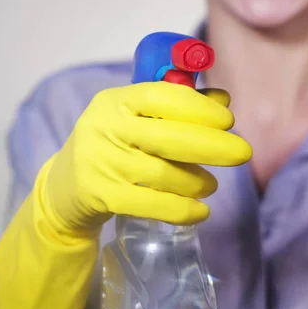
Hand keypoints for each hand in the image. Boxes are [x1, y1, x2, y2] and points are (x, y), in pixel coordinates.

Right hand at [36, 81, 251, 238]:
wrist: (64, 189)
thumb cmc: (115, 145)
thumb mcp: (139, 120)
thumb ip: (180, 107)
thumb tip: (224, 101)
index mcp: (115, 100)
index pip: (160, 97)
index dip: (198, 108)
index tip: (228, 120)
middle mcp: (103, 127)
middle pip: (166, 137)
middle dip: (211, 145)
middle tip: (243, 153)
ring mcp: (100, 163)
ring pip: (161, 174)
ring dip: (196, 181)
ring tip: (211, 185)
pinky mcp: (101, 196)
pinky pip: (151, 204)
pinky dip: (181, 209)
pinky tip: (201, 211)